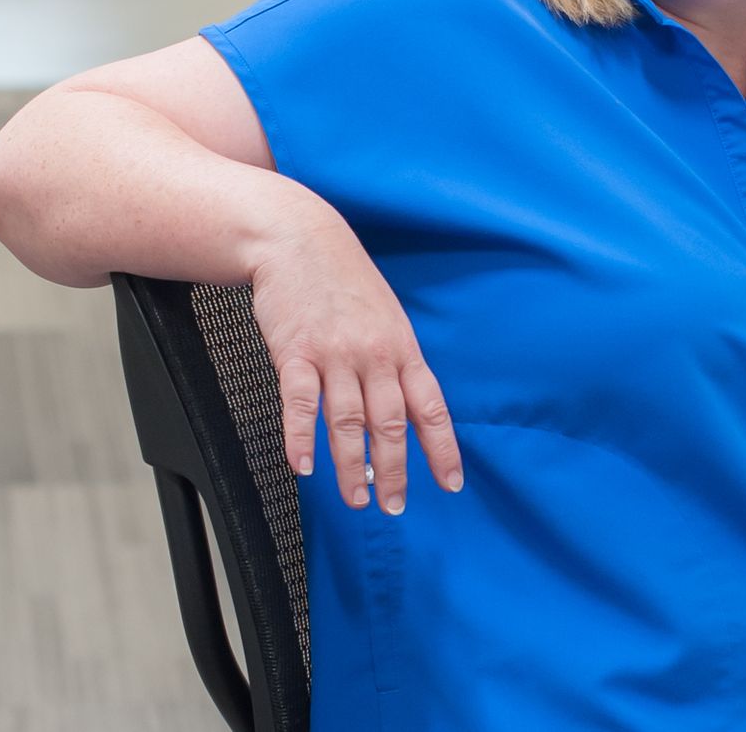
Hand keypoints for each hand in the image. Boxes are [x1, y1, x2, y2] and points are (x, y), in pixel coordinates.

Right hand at [249, 214, 461, 515]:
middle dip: (394, 471)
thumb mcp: (386, 317)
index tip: (450, 484)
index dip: (441, 449)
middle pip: (389, 424)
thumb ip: (394, 362)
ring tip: (355, 498)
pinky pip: (301, 403)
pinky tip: (302, 467)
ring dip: (351, 466)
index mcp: (402, 349)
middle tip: (394, 506)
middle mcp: (375, 355)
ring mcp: (335, 354)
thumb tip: (403, 410)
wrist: (300, 239)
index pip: (430, 408)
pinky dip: (301, 438)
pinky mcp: (295, 352)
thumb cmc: (344, 282)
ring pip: (347, 422)